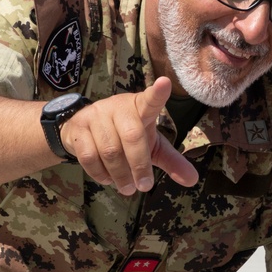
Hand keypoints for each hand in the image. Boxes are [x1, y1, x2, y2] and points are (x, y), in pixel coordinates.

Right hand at [60, 77, 199, 193]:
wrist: (83, 129)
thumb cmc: (125, 136)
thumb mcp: (150, 146)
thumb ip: (171, 160)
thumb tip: (192, 180)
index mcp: (140, 107)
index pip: (150, 100)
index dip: (158, 93)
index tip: (165, 84)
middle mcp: (118, 106)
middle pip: (132, 136)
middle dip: (139, 165)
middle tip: (144, 186)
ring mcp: (96, 115)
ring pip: (110, 150)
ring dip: (120, 174)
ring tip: (127, 188)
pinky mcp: (78, 128)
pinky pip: (89, 156)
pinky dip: (100, 173)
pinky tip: (108, 179)